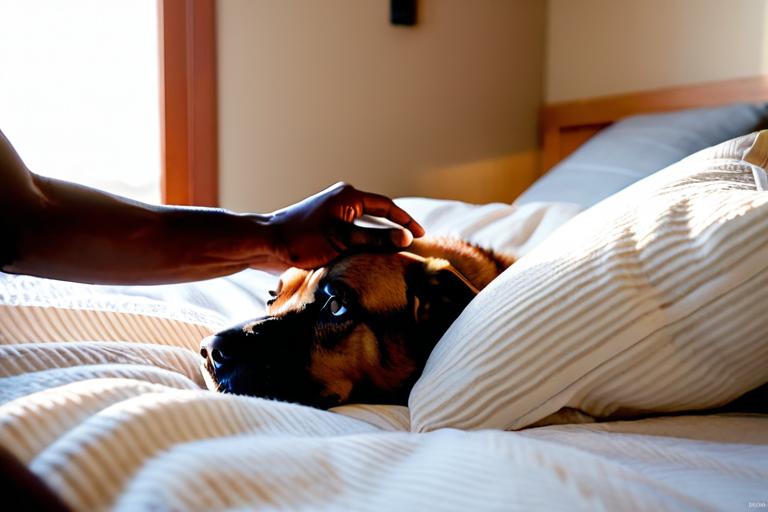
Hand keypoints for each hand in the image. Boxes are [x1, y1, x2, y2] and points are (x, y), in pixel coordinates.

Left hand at [264, 182, 424, 271]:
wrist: (266, 244)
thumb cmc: (301, 240)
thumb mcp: (343, 241)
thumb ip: (375, 239)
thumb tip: (405, 238)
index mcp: (348, 196)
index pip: (387, 206)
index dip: (406, 220)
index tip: (421, 235)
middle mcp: (342, 200)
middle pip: (377, 214)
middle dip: (395, 229)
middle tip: (412, 245)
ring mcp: (332, 213)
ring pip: (364, 225)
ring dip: (378, 238)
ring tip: (394, 254)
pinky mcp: (324, 226)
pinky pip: (352, 232)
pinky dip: (363, 243)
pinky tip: (369, 257)